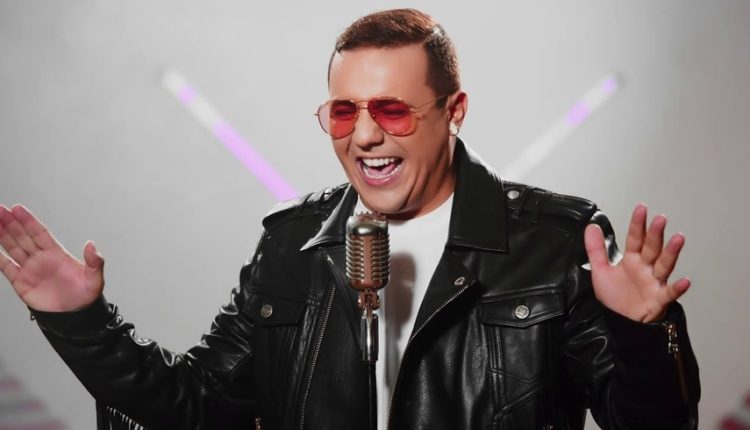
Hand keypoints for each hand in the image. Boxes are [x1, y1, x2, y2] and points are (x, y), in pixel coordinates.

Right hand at [0, 204, 103, 311]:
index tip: (17, 208)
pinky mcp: (21, 283)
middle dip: (10, 223)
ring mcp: (30, 270)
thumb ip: (95, 261)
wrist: (75, 316)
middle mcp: (41, 259)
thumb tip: (91, 245)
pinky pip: (7, 267)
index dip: (28, 221)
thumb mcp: (95, 278)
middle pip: (22, 236)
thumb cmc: (85, 296)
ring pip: (12, 248)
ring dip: (2, 235)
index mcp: (57, 254)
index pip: (39, 233)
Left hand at [584, 204, 689, 322]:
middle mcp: (646, 268)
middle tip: (660, 219)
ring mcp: (654, 283)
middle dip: (656, 234)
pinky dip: (677, 288)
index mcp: (632, 260)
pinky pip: (669, 293)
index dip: (638, 224)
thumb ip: (596, 249)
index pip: (635, 239)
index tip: (642, 208)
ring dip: (671, 252)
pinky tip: (685, 281)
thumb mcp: (600, 271)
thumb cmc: (614, 297)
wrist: (618, 322)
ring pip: (665, 265)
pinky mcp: (659, 300)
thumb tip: (591, 225)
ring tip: (678, 238)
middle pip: (652, 248)